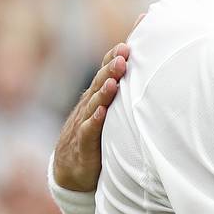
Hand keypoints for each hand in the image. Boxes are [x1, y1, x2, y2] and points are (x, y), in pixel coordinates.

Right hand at [52, 42, 128, 191]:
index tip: (129, 43)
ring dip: (103, 92)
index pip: (106, 71)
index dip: (115, 56)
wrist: (70, 169)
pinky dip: (94, 121)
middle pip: (100, 82)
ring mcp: (84, 123)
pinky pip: (88, 131)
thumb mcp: (110, 110)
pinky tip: (101, 113)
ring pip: (94, 104)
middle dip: (111, 68)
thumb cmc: (97, 133)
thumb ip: (124, 89)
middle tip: (123, 56)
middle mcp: (91, 105)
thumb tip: (144, 68)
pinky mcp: (83, 144)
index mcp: (99, 95)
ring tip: (113, 81)